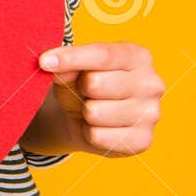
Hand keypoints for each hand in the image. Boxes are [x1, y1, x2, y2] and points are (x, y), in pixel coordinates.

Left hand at [39, 42, 163, 156]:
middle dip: (81, 89)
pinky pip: (98, 136)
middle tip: (85, 92)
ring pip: (95, 112)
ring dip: (85, 113)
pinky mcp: (143, 140)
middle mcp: (151, 83)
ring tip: (92, 109)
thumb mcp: (73, 69)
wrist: (90, 119)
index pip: (102, 55)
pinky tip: (99, 127)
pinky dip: (90, 133)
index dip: (71, 58)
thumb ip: (66, 63)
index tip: (44, 61)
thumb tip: (49, 63)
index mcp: (137, 56)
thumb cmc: (84, 85)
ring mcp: (151, 113)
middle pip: (96, 83)